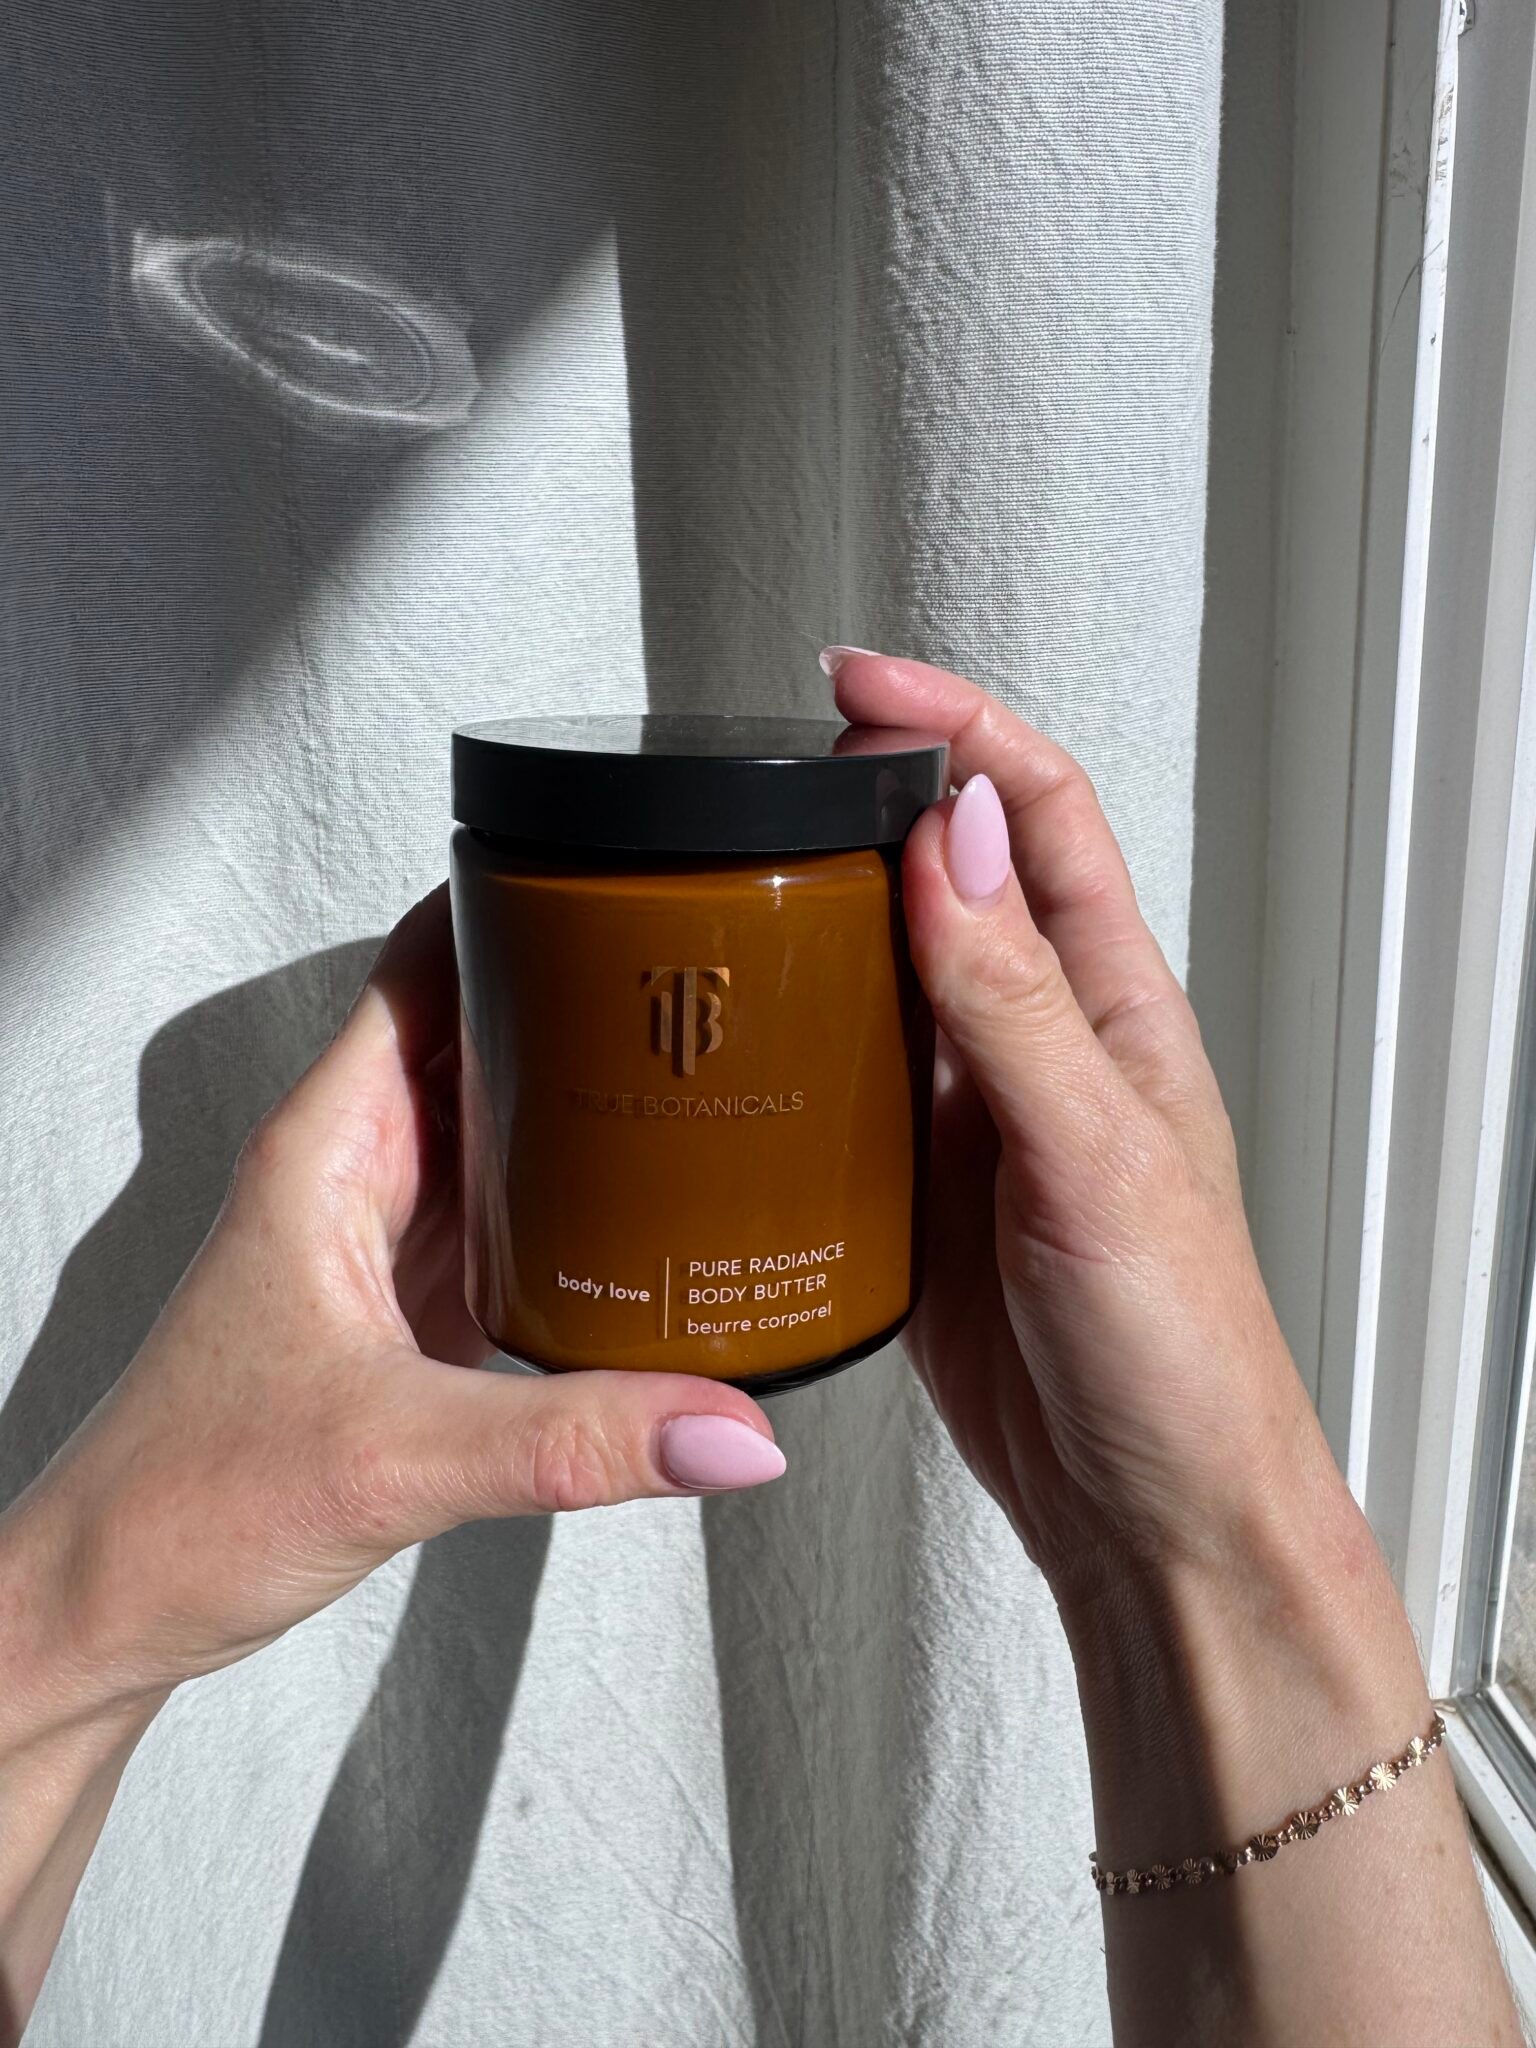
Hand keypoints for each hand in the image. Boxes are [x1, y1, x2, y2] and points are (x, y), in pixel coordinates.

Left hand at [1, 888, 784, 1723]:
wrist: (118, 1601)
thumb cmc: (182, 1502)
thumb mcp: (396, 1458)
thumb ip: (576, 1441)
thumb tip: (729, 1424)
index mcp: (328, 1148)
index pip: (425, 966)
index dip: (514, 904)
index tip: (619, 880)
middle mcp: (356, 1172)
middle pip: (482, 1030)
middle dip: (582, 992)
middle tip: (700, 979)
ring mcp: (383, 1236)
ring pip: (499, 1121)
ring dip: (582, 1093)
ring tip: (696, 1075)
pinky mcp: (410, 1304)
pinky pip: (510, 1210)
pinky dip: (578, 1195)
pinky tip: (647, 1216)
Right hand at [826, 650, 1336, 1586]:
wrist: (1146, 1516)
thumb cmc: (1177, 1356)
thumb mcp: (1097, 1163)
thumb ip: (1016, 1003)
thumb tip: (960, 837)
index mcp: (1111, 1010)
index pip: (1039, 813)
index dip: (956, 726)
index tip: (857, 685)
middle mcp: (1040, 1044)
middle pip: (950, 870)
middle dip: (865, 796)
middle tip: (762, 767)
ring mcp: (972, 1115)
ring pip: (883, 970)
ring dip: (817, 910)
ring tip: (723, 878)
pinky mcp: (914, 1188)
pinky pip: (842, 1081)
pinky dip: (787, 1041)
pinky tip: (737, 1041)